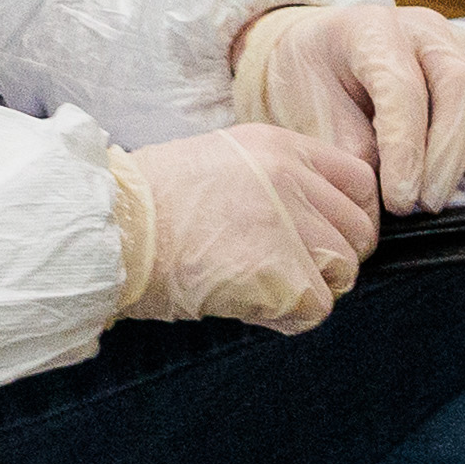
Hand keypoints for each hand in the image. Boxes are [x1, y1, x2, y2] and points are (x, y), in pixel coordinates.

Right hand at [113, 123, 378, 328]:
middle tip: (288, 269)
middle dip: (332, 258)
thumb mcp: (215, 163)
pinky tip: (248, 304)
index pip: (359, 180)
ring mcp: (290, 226)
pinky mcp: (283, 274)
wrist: (105, 231)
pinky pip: (317, 308)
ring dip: (309, 287)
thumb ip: (271, 180)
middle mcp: (291, 179)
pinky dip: (287, 316)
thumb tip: (312, 218)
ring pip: (343, 271)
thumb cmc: (144, 205)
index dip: (350, 216)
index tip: (329, 236)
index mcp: (277, 146)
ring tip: (258, 285)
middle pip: (359, 231)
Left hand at [232, 1, 464, 214]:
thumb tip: (389, 204)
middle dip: (448, 153)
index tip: (401, 201)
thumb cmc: (315, 87)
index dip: (406, 150)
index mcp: (366, 31)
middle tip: (428, 204)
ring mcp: (458, 30)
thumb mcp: (312, 118)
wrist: (315, 56)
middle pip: (459, 82)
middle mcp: (419, 25)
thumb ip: (352, 153)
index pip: (401, 89)